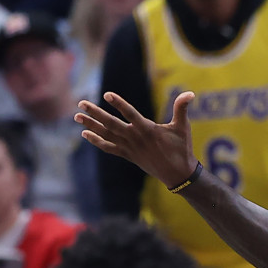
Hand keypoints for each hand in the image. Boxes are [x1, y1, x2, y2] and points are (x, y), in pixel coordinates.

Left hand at [76, 91, 199, 189]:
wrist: (178, 174)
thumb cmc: (181, 148)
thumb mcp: (183, 127)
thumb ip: (182, 108)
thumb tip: (190, 93)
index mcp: (147, 130)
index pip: (130, 113)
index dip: (118, 103)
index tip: (106, 94)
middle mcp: (135, 138)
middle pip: (111, 124)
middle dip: (95, 113)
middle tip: (81, 103)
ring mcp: (129, 148)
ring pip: (106, 135)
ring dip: (91, 126)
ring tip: (77, 117)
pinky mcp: (128, 155)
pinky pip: (108, 147)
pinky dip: (97, 141)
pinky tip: (86, 134)